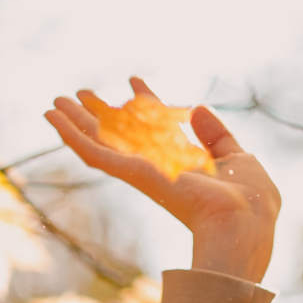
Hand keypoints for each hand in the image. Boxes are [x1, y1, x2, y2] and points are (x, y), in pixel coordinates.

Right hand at [45, 77, 280, 284]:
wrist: (244, 221)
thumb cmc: (250, 201)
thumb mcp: (238, 158)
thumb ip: (217, 135)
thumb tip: (197, 109)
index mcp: (185, 163)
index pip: (159, 127)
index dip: (146, 103)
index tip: (134, 81)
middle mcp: (160, 166)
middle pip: (123, 134)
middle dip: (103, 113)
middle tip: (82, 92)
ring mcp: (144, 170)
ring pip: (100, 142)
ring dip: (76, 122)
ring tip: (54, 102)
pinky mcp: (132, 173)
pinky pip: (94, 153)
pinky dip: (71, 135)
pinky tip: (53, 118)